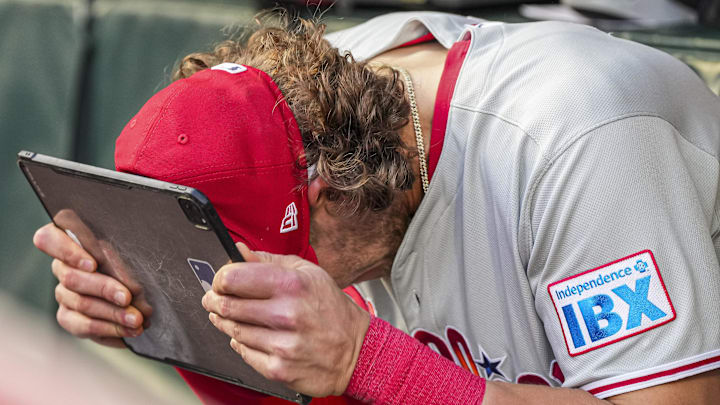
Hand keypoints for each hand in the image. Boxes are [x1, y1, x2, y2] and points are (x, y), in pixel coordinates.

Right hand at [33, 222, 145, 347]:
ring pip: (80, 304)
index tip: (93, 264)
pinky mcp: (70, 317)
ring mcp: (64, 294)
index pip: (49, 239)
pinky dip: (109, 331)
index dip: (67, 252)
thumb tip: (132, 278)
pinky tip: (129, 333)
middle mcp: (62, 268)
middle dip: (104, 289)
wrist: (142, 287)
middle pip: (72, 278)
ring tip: (137, 321)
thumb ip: (122, 254)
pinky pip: (83, 327)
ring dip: (112, 314)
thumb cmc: (136, 258)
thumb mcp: (130, 249)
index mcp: (70, 241)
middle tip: (128, 298)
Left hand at [202, 243, 370, 396]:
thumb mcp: (307, 272)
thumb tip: (238, 251)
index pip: (233, 279)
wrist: (355, 349)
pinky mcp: (278, 369)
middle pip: (227, 306)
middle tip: (215, 299)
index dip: (220, 279)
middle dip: (215, 301)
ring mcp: (282, 344)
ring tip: (232, 317)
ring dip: (226, 323)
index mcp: (291, 285)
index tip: (220, 281)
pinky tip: (251, 337)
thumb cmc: (331, 309)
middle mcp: (286, 314)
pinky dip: (241, 344)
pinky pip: (244, 353)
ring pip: (232, 331)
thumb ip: (268, 261)